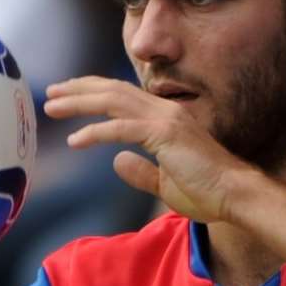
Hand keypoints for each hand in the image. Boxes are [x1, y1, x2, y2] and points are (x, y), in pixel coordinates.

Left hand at [43, 77, 256, 222]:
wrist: (236, 195)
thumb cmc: (208, 192)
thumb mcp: (165, 184)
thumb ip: (141, 172)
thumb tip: (117, 161)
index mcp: (165, 118)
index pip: (123, 96)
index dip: (93, 93)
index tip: (67, 97)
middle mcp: (165, 111)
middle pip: (113, 90)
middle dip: (78, 90)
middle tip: (50, 93)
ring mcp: (166, 120)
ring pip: (113, 101)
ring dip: (80, 102)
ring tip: (53, 107)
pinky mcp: (165, 135)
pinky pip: (121, 129)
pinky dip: (95, 132)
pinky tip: (75, 140)